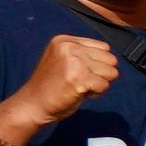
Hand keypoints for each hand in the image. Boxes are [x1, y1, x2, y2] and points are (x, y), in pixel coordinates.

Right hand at [3, 33, 121, 133]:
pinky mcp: (79, 79)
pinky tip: (79, 93)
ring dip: (99, 83)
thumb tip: (112, 59)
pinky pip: (104, 86)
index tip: (81, 72)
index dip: (98, 63)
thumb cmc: (51, 85)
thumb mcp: (64, 59)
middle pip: (111, 59)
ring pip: (111, 72)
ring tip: (80, 86)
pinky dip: (96, 93)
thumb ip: (84, 54)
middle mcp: (69, 48)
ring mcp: (74, 63)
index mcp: (65, 40)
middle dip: (101, 73)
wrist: (33, 104)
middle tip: (81, 81)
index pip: (104, 47)